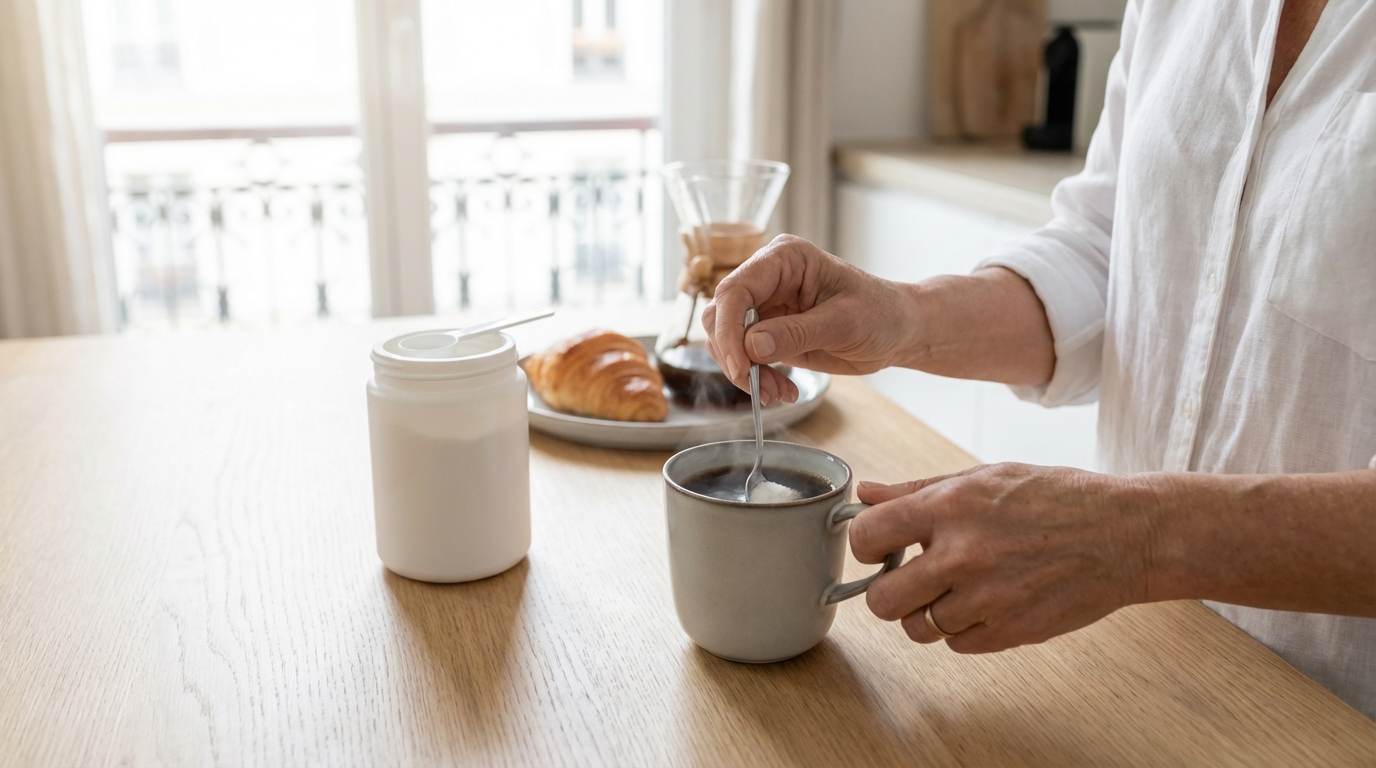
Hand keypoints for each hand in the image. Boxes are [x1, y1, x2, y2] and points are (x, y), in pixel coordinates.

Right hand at [700, 235, 916, 404]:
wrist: (898, 331)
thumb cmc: (881, 314)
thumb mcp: (843, 324)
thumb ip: (796, 333)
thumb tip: (752, 346)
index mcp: (784, 259)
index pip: (735, 290)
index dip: (730, 330)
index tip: (741, 367)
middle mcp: (767, 279)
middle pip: (721, 316)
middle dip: (735, 357)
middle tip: (760, 387)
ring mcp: (765, 306)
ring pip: (726, 340)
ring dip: (745, 373)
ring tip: (777, 393)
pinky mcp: (768, 332)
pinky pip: (743, 357)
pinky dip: (756, 379)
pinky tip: (782, 390)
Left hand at [849, 463, 1153, 652]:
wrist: (1126, 534)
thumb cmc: (1056, 498)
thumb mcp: (983, 477)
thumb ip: (917, 490)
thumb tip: (865, 494)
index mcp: (950, 507)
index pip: (866, 536)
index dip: (866, 544)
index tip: (880, 546)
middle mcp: (963, 554)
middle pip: (882, 601)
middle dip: (889, 591)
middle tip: (911, 577)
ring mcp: (987, 598)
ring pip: (919, 628)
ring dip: (929, 612)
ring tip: (958, 587)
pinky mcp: (1011, 632)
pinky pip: (957, 644)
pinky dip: (964, 629)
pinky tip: (987, 601)